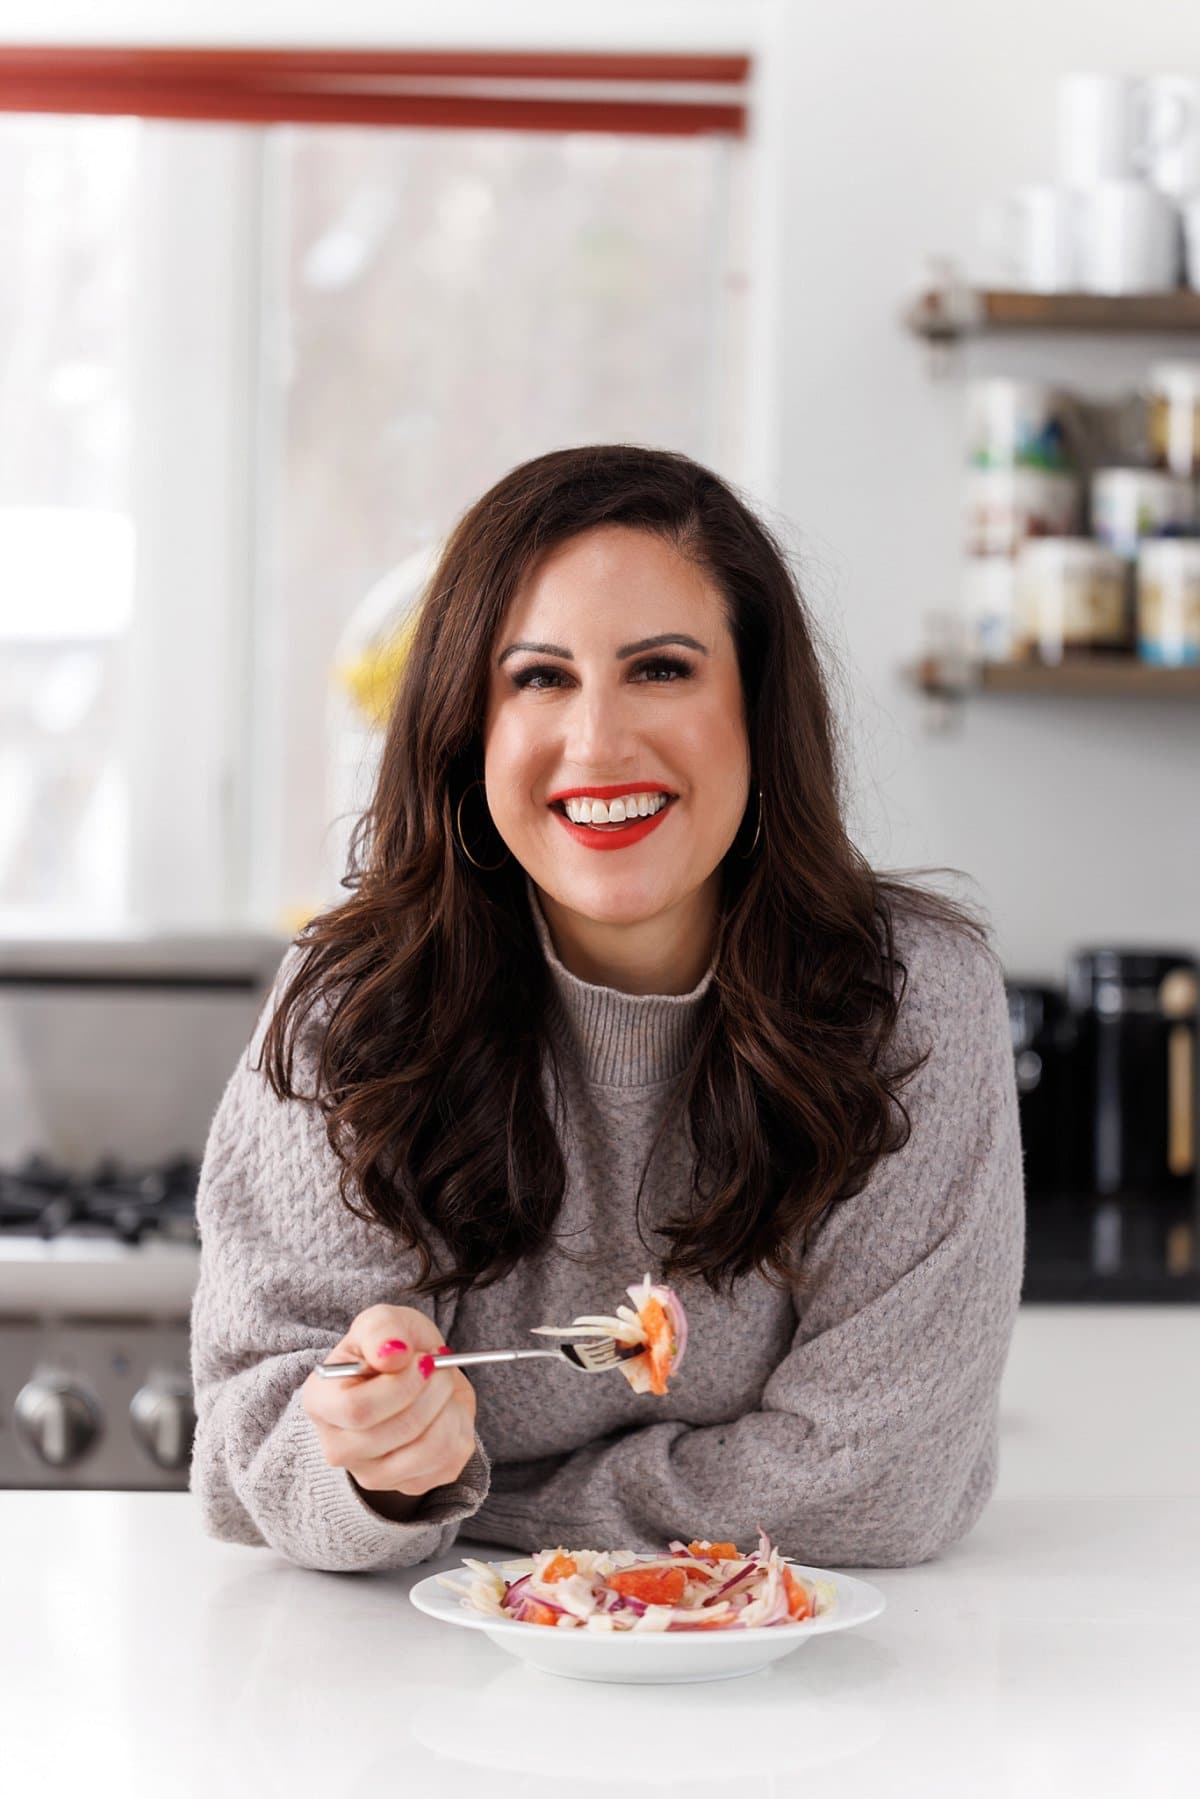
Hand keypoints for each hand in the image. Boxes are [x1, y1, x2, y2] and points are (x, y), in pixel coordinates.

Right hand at [301, 1305, 476, 1512]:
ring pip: (429, 1448)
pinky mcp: (410, 1485)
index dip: (400, 1385)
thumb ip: (382, 1330)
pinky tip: (443, 1411)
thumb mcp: (383, 1321)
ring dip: (448, 1407)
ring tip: (440, 1387)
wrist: (416, 1377)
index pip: (358, 1410)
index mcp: (320, 1403)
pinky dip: (458, 1426)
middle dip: (432, 1391)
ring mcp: (373, 1474)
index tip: (422, 1361)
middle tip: (439, 1367)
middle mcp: (338, 1448)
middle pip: (398, 1430)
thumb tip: (393, 1354)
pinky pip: (449, 1460)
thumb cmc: (391, 1348)